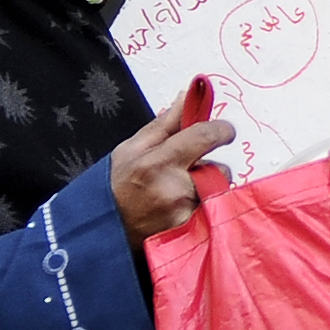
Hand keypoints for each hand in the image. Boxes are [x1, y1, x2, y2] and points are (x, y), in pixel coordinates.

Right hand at [108, 97, 235, 249]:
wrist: (105, 232)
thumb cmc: (116, 188)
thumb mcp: (131, 148)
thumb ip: (166, 123)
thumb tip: (188, 97)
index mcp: (159, 162)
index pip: (206, 136)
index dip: (221, 130)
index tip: (224, 131)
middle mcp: (176, 188)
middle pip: (218, 168)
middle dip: (207, 167)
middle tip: (185, 173)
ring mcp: (185, 213)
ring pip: (216, 192)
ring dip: (205, 189)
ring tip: (177, 193)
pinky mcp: (191, 231)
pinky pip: (211, 212)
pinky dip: (201, 208)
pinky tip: (179, 210)